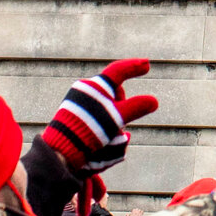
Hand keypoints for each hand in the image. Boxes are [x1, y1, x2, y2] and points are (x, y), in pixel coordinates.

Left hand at [40, 58, 159, 175]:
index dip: (134, 66)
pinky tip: (101, 139)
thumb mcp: (117, 117)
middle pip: (113, 92)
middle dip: (122, 104)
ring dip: (112, 117)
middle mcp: (85, 91)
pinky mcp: (71, 116)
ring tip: (110, 134)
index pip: (119, 70)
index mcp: (95, 86)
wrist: (60, 150)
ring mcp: (77, 104)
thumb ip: (136, 108)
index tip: (147, 64)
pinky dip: (102, 124)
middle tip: (123, 119)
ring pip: (105, 107)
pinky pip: (94, 116)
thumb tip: (154, 101)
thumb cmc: (89, 130)